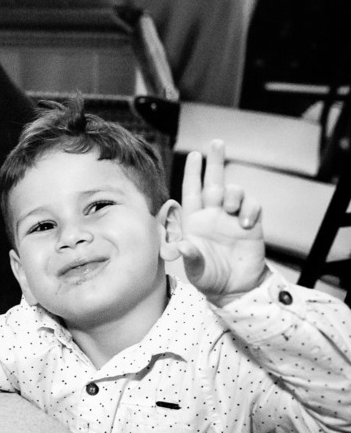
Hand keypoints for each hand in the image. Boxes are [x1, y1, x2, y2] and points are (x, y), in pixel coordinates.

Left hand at [166, 139, 266, 300]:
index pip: (192, 191)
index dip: (193, 173)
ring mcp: (232, 219)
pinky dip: (250, 209)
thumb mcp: (194, 268)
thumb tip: (179, 247)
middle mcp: (213, 215)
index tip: (194, 154)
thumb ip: (189, 256)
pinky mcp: (251, 225)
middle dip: (215, 162)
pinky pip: (253, 206)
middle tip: (216, 142)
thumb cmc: (209, 277)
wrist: (235, 289)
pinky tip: (245, 223)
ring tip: (230, 207)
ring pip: (234, 191)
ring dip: (233, 193)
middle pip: (215, 182)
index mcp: (194, 221)